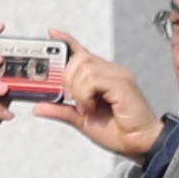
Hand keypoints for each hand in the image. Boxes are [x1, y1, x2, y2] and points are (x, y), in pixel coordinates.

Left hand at [34, 45, 166, 158]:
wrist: (140, 144)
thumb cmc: (118, 131)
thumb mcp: (81, 120)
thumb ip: (61, 110)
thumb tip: (38, 106)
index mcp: (102, 76)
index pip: (83, 53)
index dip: (68, 42)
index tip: (52, 33)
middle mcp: (111, 72)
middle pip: (79, 59)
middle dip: (67, 78)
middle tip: (70, 98)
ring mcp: (118, 76)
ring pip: (84, 68)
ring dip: (77, 90)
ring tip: (85, 107)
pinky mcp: (123, 84)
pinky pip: (94, 79)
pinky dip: (85, 94)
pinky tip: (91, 107)